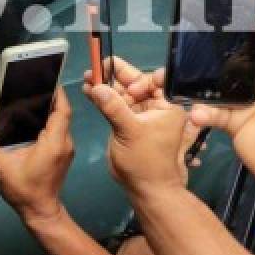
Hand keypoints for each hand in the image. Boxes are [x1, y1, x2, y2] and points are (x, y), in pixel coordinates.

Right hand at [0, 89, 73, 224]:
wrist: (40, 212)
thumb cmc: (25, 190)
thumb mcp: (2, 168)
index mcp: (53, 142)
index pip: (62, 111)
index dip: (58, 94)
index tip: (48, 79)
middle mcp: (64, 143)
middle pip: (62, 114)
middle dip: (51, 98)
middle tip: (33, 84)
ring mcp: (64, 149)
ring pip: (60, 122)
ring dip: (49, 110)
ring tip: (30, 97)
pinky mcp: (61, 154)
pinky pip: (58, 131)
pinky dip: (48, 121)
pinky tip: (32, 118)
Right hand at [87, 59, 206, 166]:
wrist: (144, 187)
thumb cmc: (146, 160)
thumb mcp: (131, 131)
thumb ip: (114, 107)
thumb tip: (96, 86)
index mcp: (167, 106)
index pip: (155, 81)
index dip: (139, 78)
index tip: (125, 84)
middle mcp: (154, 107)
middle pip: (135, 84)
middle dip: (115, 76)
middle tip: (96, 67)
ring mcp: (139, 114)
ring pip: (122, 93)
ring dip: (105, 85)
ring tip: (88, 76)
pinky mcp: (125, 122)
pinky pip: (114, 104)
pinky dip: (101, 97)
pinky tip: (88, 89)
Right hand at [189, 0, 254, 202]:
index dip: (252, 15)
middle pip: (238, 52)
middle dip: (218, 43)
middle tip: (193, 28)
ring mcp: (250, 98)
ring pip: (218, 78)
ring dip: (202, 76)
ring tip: (183, 67)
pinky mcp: (234, 120)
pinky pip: (210, 109)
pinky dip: (200, 109)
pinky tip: (197, 110)